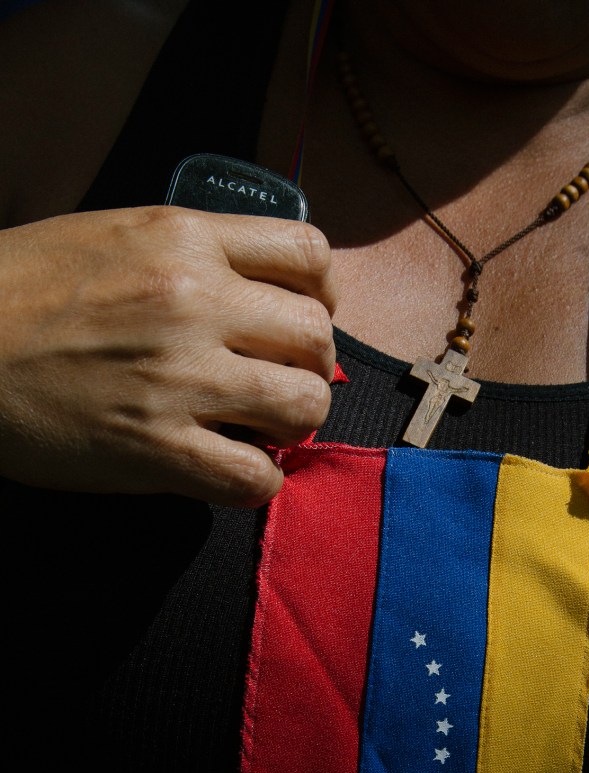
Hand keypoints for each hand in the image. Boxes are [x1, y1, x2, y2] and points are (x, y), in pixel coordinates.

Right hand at [0, 206, 335, 504]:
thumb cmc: (21, 290)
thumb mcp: (113, 237)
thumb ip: (191, 257)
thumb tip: (258, 297)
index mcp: (183, 238)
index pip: (310, 255)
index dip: (323, 297)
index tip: (299, 324)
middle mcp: (193, 299)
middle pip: (317, 337)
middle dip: (309, 370)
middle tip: (276, 387)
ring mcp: (178, 375)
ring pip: (304, 407)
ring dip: (293, 427)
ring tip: (260, 431)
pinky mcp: (156, 447)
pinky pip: (255, 479)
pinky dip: (257, 483)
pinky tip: (230, 472)